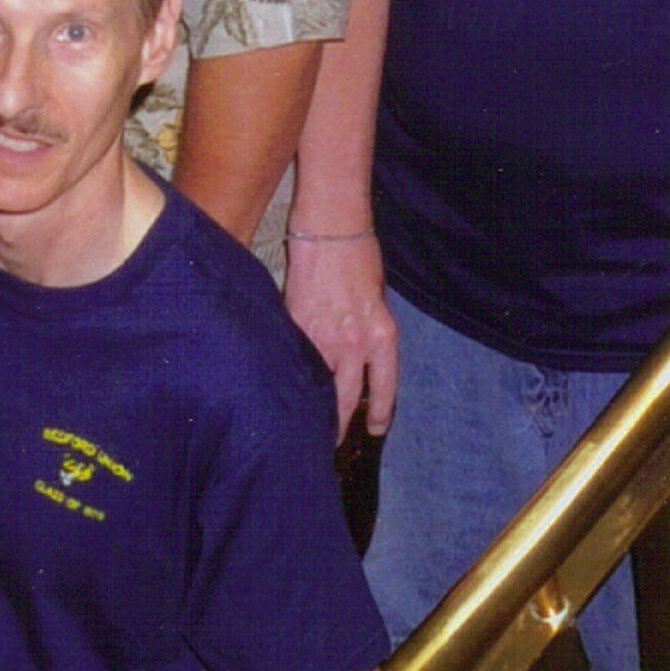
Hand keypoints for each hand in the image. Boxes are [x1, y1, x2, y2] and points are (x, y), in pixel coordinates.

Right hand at [284, 227, 396, 438]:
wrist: (331, 229)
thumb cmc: (359, 256)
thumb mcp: (378, 299)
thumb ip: (371, 332)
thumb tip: (359, 357)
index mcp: (382, 336)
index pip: (384, 387)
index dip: (381, 413)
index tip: (375, 429)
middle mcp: (354, 343)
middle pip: (347, 397)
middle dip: (340, 424)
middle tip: (334, 441)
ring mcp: (322, 337)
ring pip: (318, 385)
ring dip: (314, 404)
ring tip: (306, 422)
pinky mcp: (295, 326)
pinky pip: (295, 359)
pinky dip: (292, 373)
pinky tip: (285, 386)